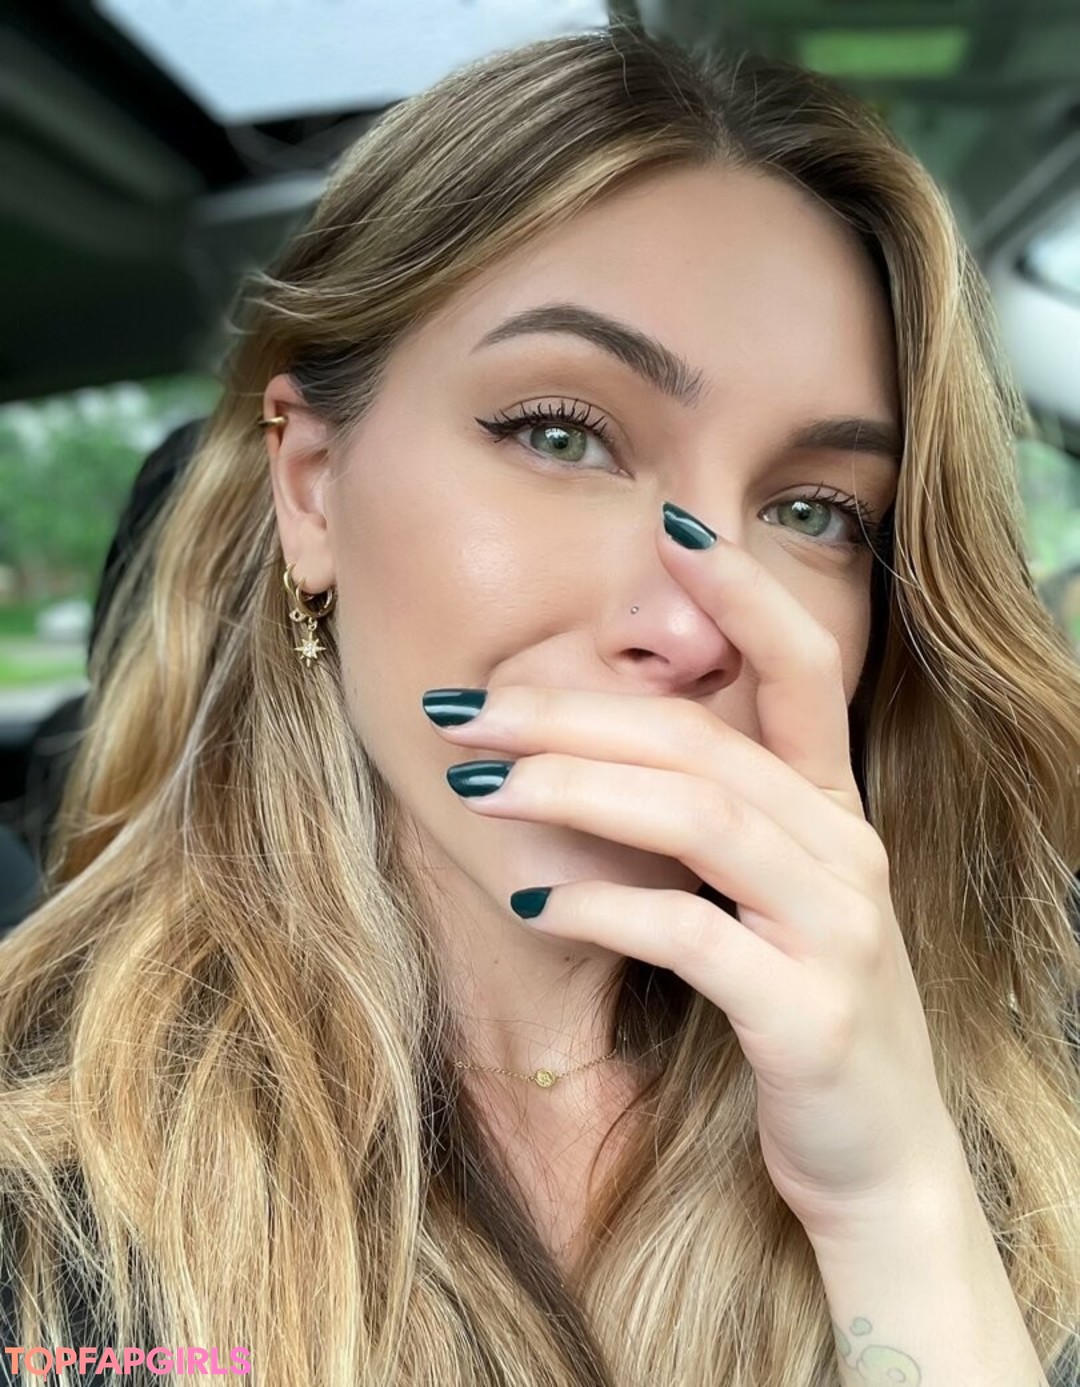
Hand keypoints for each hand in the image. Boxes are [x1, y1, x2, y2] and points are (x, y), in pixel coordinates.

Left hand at [423, 503, 958, 1242]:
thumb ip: (707, 821)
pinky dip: (607, 909)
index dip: (744, 591)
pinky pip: (696, 938)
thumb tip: (588, 750)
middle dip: (577, 715)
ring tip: (478, 785)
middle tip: (467, 709)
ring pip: (704, 820)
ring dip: (578, 793)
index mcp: (832, 810)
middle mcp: (848, 852)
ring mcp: (840, 932)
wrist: (875, 1162)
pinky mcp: (812, 1018)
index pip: (804, 668)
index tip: (672, 523)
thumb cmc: (796, 1009)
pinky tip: (535, 904)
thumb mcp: (763, 901)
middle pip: (708, 744)